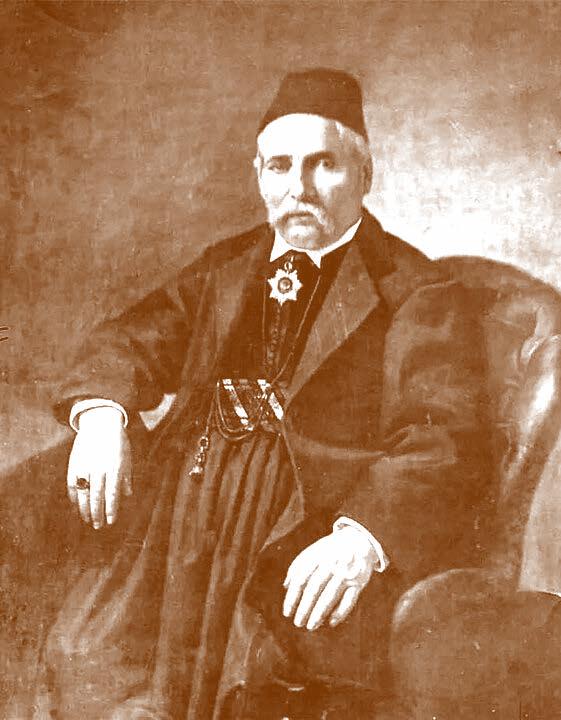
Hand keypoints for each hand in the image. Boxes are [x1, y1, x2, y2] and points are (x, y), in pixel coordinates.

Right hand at [67, 406, 131, 528]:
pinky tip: (76, 505)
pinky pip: (72, 484)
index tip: (111, 521)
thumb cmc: (117, 442)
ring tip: (87, 519)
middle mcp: (99, 468)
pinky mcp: (74, 463)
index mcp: (115, 467)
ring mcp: (85, 465)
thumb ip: (126, 476)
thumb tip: (127, 494)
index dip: (111, 509)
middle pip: (97, 496)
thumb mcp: (127, 457)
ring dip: (84, 509)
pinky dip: (74, 496)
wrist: (100, 422)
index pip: (113, 493)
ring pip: (83, 492)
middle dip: (97, 513)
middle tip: (98, 526)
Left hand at [282, 526, 376, 630]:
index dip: (293, 597)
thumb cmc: (331, 549)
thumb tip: (286, 586)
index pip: (301, 578)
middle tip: (298, 623)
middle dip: (305, 608)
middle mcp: (331, 563)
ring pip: (330, 596)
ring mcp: (345, 573)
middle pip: (314, 588)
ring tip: (311, 626)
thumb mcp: (314, 550)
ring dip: (319, 613)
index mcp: (317, 555)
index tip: (287, 612)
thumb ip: (299, 565)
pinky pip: (349, 600)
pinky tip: (331, 623)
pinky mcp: (359, 582)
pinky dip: (340, 612)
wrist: (360, 539)